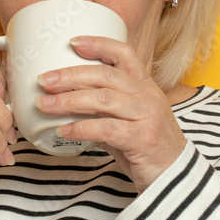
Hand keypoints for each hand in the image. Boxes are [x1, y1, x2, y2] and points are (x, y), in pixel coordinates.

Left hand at [34, 36, 187, 192]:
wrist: (176, 177)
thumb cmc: (148, 147)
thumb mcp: (129, 119)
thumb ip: (104, 108)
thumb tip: (65, 101)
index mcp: (145, 85)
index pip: (124, 54)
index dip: (98, 44)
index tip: (72, 42)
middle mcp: (147, 95)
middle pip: (105, 75)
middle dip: (70, 76)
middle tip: (44, 81)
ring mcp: (147, 116)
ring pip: (103, 99)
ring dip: (69, 101)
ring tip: (45, 104)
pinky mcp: (143, 139)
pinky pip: (106, 129)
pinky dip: (81, 128)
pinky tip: (63, 130)